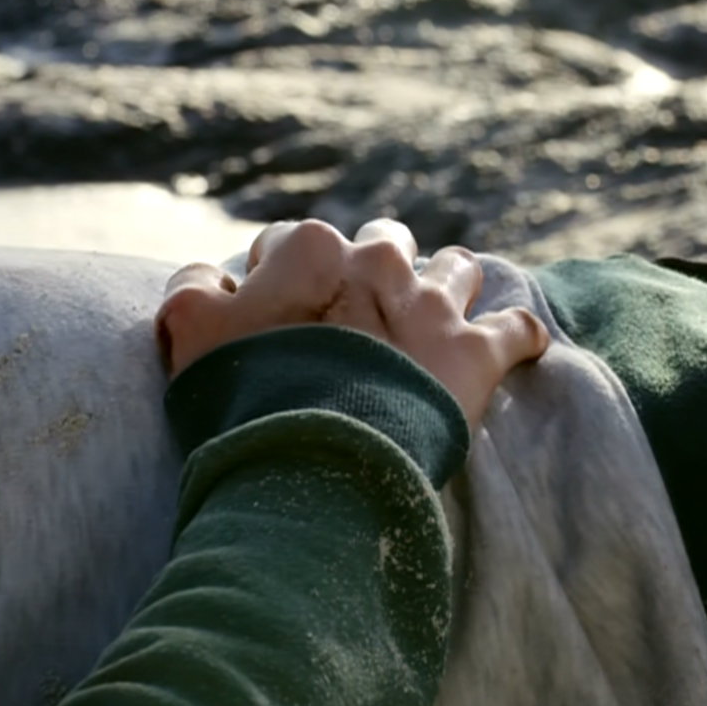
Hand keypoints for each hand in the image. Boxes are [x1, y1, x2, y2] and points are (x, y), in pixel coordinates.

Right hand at [155, 219, 549, 426]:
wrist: (316, 462)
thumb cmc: (245, 399)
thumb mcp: (187, 332)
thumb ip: (192, 287)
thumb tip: (213, 275)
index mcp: (309, 249)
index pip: (291, 244)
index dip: (281, 279)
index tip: (281, 319)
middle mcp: (378, 261)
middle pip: (382, 244)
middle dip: (372, 270)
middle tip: (360, 317)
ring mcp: (433, 304)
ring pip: (456, 268)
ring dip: (447, 285)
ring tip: (437, 317)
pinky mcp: (477, 352)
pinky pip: (517, 329)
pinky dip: (518, 337)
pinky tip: (518, 348)